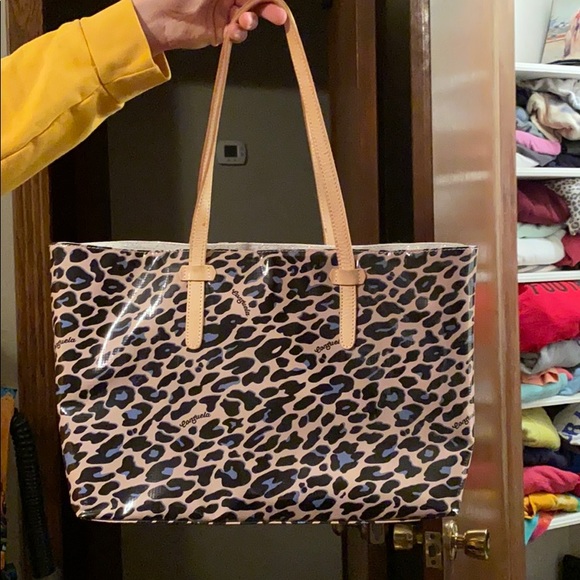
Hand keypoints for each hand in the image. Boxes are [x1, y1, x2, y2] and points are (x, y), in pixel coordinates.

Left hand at [132, 0, 287, 54]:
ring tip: (245, 22)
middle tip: (279, 16)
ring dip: (251, 20)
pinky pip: (237, 33)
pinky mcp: (220, 32)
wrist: (159, 16)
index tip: (276, 2)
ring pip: (248, 17)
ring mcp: (224, 13)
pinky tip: (234, 32)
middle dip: (268, 8)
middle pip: (255, 2)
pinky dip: (239, 33)